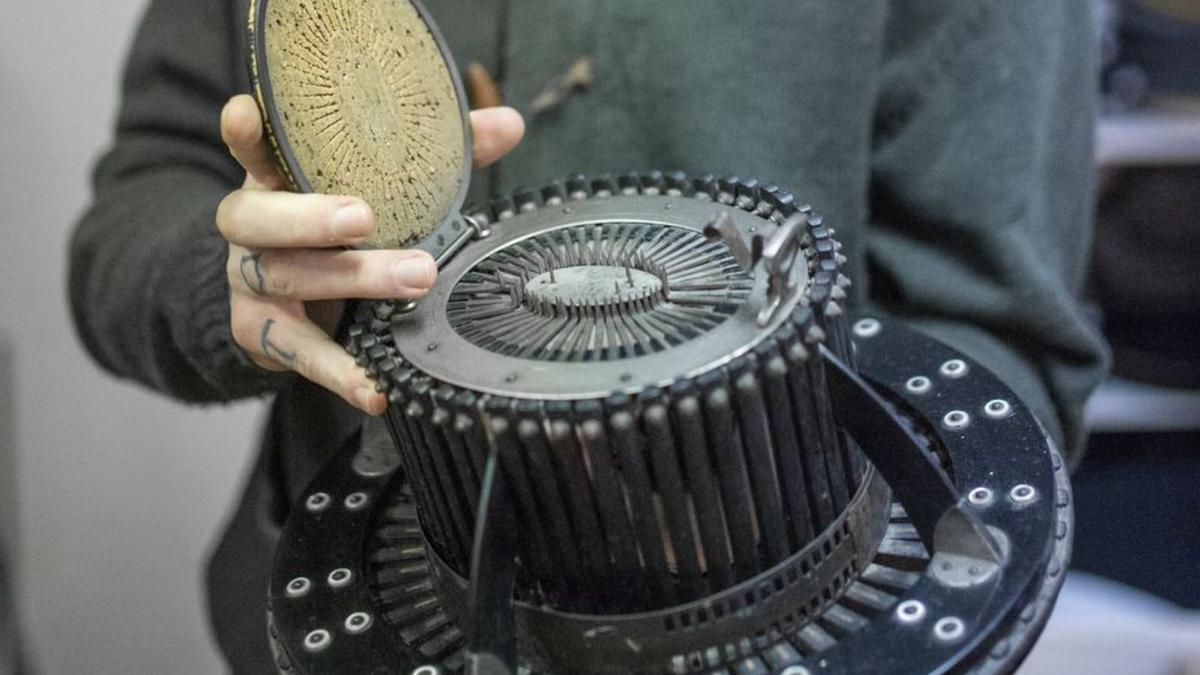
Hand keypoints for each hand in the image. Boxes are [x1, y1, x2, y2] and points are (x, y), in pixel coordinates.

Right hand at [218, 95, 523, 413]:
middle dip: (309, 217)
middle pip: (259, 218)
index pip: (252, 148)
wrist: (279, 300)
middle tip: (362, 218)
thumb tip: (508, 124)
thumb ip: (436, 156)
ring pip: (284, 278)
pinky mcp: (260, 333)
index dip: (245, 133)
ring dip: (349, 279)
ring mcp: (250, 281)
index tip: (246, 115)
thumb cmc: (336, 229)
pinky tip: (374, 387)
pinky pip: (300, 354)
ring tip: (413, 277)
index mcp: (274, 178)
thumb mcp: (375, 188)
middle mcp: (251, 227)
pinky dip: (340, 372)